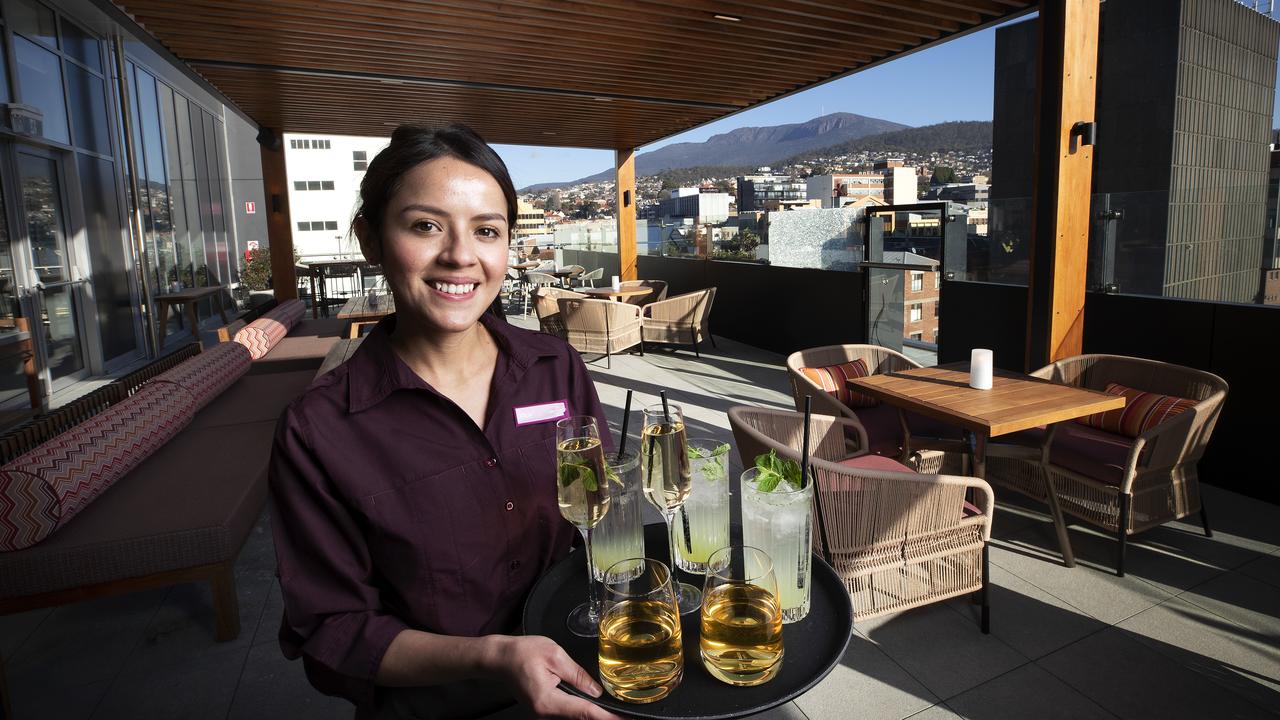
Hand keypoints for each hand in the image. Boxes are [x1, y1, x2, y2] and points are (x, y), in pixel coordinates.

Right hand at [489, 635, 621, 719]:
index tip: (623, 719)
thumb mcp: (555, 656)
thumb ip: (578, 675)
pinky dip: (581, 708)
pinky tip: (593, 705)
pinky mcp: (542, 708)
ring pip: (574, 715)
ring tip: (612, 710)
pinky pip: (566, 710)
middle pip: (581, 717)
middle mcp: (544, 713)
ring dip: (592, 711)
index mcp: (548, 701)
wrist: (498, 658)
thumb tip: (596, 690)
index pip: (585, 712)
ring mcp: (542, 713)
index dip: (607, 717)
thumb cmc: (522, 653)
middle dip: (602, 715)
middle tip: (624, 714)